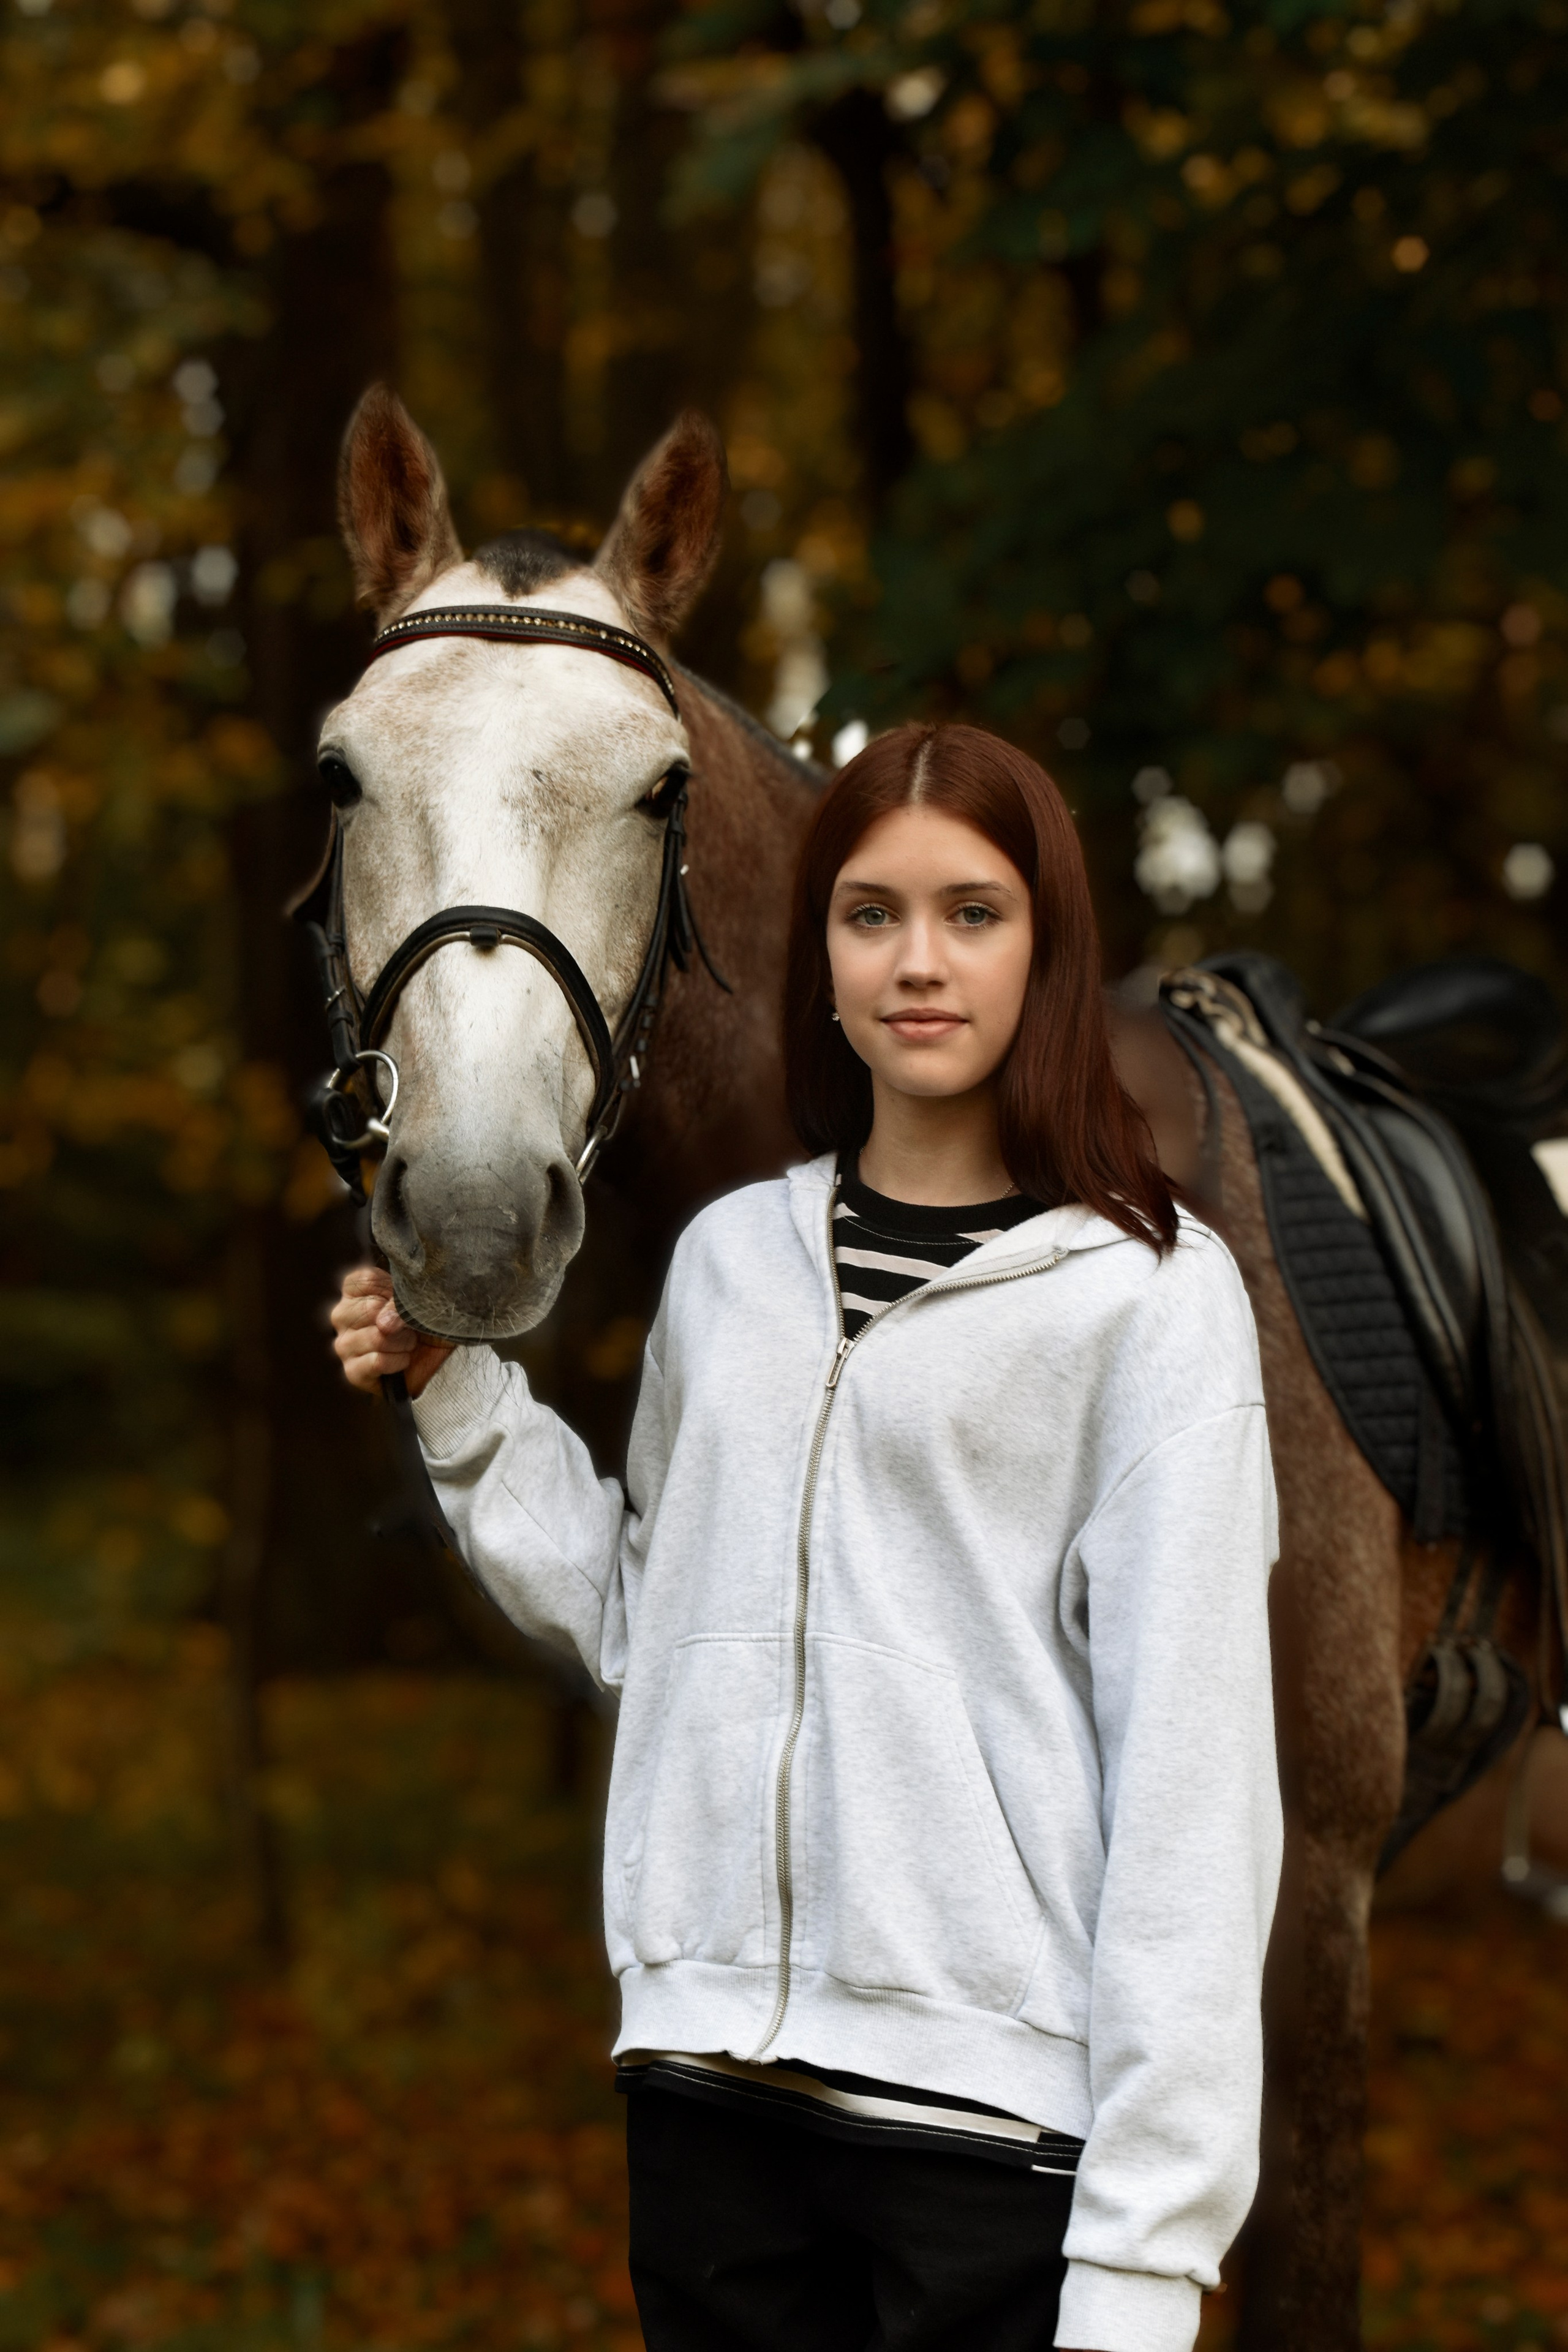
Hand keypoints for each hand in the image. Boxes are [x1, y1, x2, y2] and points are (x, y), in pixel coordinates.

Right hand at [330, 1265, 454, 1399]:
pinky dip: (399, 1361)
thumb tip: (385, 1323)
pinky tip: (402, 1360)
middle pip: (371, 1309)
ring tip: (408, 1343)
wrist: (435, 1356)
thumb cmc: (423, 1320)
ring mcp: (344, 1344)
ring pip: (377, 1338)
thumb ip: (401, 1300)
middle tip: (409, 1326)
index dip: (392, 1290)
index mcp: (354, 1291)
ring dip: (405, 1342)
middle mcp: (342, 1315)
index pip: (366, 1279)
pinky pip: (378, 1362)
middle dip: (401, 1320)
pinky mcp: (352, 1371)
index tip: (403, 1299)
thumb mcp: (418, 1300)